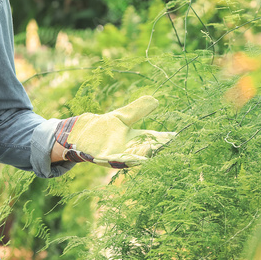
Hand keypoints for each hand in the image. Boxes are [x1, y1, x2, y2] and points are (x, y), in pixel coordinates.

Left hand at [54, 95, 173, 168]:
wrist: (80, 133)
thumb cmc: (102, 127)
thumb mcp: (122, 117)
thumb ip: (137, 110)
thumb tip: (156, 100)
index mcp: (135, 139)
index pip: (155, 139)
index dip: (167, 138)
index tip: (180, 136)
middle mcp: (130, 150)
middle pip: (148, 151)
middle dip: (160, 150)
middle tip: (174, 147)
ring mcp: (118, 155)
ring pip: (135, 158)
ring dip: (145, 155)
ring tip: (156, 149)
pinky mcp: (105, 158)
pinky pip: (117, 160)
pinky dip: (126, 159)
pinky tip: (135, 158)